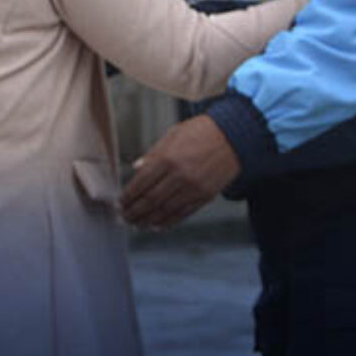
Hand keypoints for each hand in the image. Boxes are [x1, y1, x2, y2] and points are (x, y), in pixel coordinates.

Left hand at [121, 116, 239, 229]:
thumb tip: (136, 167)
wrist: (236, 135)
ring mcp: (193, 188)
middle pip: (150, 201)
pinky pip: (182, 213)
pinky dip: (168, 221)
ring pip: (165, 211)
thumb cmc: (202, 131)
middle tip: (124, 218)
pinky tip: (158, 225)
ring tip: (136, 225)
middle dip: (134, 212)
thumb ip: (154, 153)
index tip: (119, 203)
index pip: (141, 184)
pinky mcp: (205, 196)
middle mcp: (179, 176)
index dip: (128, 197)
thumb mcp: (173, 134)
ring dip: (148, 220)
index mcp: (167, 158)